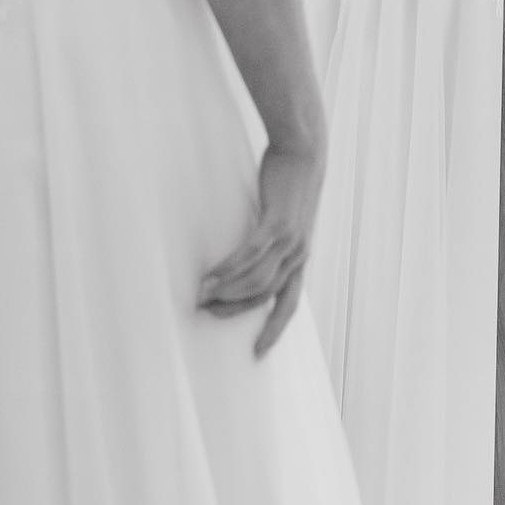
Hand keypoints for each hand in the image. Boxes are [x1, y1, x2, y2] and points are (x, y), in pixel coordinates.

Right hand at [198, 144, 324, 357]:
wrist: (304, 151)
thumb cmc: (291, 185)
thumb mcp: (287, 219)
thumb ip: (274, 241)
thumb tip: (254, 256)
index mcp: (301, 258)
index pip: (288, 303)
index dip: (274, 329)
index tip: (258, 353)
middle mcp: (298, 255)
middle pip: (265, 296)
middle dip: (235, 309)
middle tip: (206, 314)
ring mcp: (289, 240)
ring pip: (256, 279)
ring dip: (226, 291)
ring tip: (200, 295)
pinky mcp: (277, 222)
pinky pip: (250, 254)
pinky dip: (229, 269)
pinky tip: (211, 276)